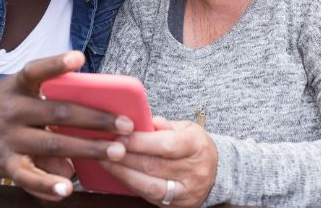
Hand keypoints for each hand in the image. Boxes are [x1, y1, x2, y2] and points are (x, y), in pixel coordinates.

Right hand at [0, 51, 132, 200]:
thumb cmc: (0, 112)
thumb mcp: (18, 98)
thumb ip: (51, 109)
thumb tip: (83, 133)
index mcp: (18, 87)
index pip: (36, 70)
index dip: (57, 63)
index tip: (79, 57)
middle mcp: (12, 110)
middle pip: (59, 112)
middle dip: (96, 118)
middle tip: (126, 124)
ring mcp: (9, 139)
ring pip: (53, 144)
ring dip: (88, 148)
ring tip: (116, 152)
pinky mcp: (5, 165)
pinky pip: (29, 177)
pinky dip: (49, 184)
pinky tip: (67, 188)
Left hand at [100, 117, 217, 206]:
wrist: (215, 171)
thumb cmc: (194, 145)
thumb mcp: (185, 128)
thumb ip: (163, 125)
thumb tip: (141, 121)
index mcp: (197, 146)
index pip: (167, 145)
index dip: (141, 142)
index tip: (120, 135)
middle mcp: (195, 171)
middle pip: (154, 166)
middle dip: (126, 157)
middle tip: (105, 147)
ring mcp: (187, 191)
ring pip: (150, 185)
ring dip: (123, 173)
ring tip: (105, 161)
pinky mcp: (178, 205)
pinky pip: (150, 197)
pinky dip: (132, 185)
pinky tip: (118, 174)